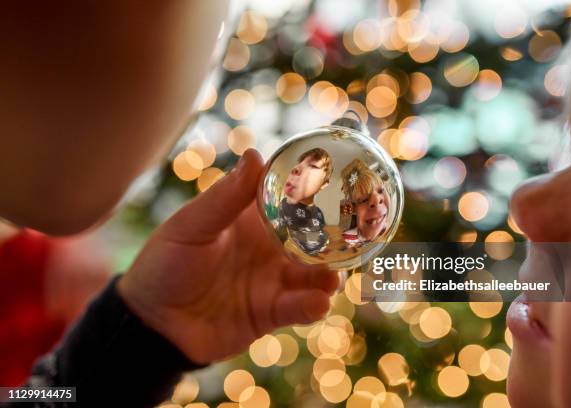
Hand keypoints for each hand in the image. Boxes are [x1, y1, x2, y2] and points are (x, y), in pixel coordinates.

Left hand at [117, 149, 338, 363]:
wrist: (152, 324)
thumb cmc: (165, 264)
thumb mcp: (192, 226)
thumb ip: (226, 197)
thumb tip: (256, 154)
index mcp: (252, 218)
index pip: (291, 198)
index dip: (318, 188)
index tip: (344, 176)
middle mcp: (269, 246)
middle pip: (314, 237)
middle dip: (336, 236)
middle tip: (358, 234)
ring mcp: (273, 280)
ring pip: (314, 274)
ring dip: (329, 274)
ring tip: (334, 277)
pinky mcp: (272, 312)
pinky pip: (299, 308)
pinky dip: (312, 305)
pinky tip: (318, 302)